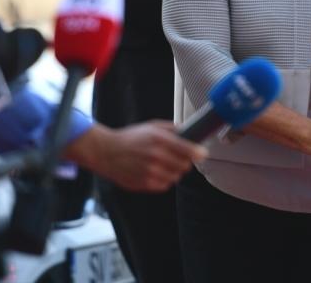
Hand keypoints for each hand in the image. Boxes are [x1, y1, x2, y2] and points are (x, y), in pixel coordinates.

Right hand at [71, 121, 206, 191]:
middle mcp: (156, 156)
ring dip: (174, 171)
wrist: (107, 152)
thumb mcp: (150, 126)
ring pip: (176, 176)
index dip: (198, 153)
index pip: (187, 149)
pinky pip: (165, 185)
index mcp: (159, 139)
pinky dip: (164, 179)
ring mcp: (151, 171)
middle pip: (184, 165)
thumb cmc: (129, 138)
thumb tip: (188, 131)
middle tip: (179, 158)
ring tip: (164, 164)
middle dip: (185, 162)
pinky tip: (156, 172)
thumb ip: (171, 129)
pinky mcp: (145, 183)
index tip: (203, 154)